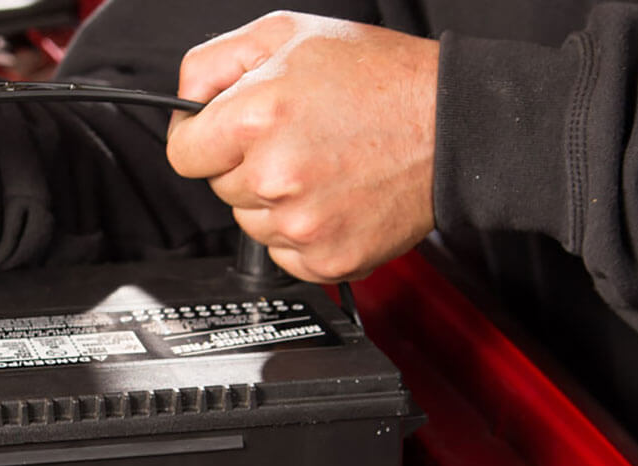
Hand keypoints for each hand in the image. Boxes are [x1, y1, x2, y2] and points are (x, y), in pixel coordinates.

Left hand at [167, 12, 438, 283]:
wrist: (452, 126)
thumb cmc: (381, 79)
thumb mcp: (287, 34)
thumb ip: (214, 62)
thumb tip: (185, 99)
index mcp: (256, 119)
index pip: (184, 154)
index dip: (203, 139)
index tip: (223, 136)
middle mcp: (275, 177)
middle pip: (221, 189)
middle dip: (247, 164)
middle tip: (297, 138)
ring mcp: (302, 225)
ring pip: (252, 224)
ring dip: (275, 201)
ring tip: (323, 165)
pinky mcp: (329, 258)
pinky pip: (286, 255)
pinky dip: (304, 232)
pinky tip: (336, 196)